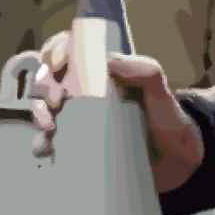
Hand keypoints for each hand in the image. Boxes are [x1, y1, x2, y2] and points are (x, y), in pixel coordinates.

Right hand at [27, 31, 204, 192]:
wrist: (176, 164)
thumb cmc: (167, 120)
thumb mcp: (160, 93)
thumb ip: (145, 72)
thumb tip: (107, 60)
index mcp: (101, 73)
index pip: (67, 50)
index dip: (54, 53)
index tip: (57, 68)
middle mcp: (84, 93)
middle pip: (47, 78)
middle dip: (41, 86)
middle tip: (54, 103)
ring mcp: (77, 120)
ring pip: (41, 108)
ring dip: (37, 114)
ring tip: (50, 129)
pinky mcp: (75, 146)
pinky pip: (47, 141)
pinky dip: (39, 142)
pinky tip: (45, 148)